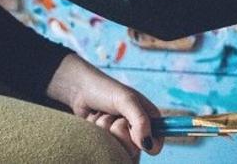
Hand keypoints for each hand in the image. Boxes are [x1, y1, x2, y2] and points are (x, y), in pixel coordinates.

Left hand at [46, 54, 163, 157]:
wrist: (79, 88)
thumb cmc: (105, 89)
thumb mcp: (127, 100)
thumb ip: (140, 121)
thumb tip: (147, 145)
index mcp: (148, 118)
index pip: (157, 142)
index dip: (148, 142)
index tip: (138, 137)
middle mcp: (135, 129)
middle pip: (133, 148)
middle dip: (119, 130)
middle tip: (115, 114)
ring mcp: (119, 136)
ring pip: (115, 147)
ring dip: (105, 128)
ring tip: (103, 113)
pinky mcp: (104, 139)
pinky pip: (101, 145)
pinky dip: (95, 130)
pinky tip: (94, 118)